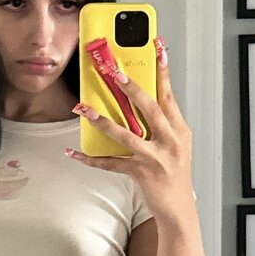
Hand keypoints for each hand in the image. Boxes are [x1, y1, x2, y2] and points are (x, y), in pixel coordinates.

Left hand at [65, 37, 195, 224]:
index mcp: (179, 129)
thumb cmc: (174, 174)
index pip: (169, 94)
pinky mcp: (141, 174)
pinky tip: (75, 152)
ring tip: (85, 109)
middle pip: (150, 108)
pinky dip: (91, 158)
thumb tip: (138, 98)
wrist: (178, 209)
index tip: (157, 46)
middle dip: (131, 88)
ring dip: (103, 121)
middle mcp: (170, 141)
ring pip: (127, 135)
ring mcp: (156, 158)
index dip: (162, 70)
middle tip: (114, 72)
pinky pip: (111, 163)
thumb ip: (160, 122)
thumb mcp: (174, 144)